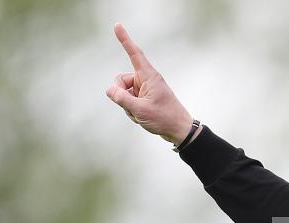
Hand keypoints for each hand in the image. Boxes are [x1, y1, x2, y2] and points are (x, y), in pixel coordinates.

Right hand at [105, 23, 194, 143]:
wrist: (179, 130)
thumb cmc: (164, 118)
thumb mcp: (139, 110)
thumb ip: (121, 98)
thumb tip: (110, 90)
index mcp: (149, 77)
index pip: (134, 54)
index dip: (125, 40)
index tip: (117, 25)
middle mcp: (146, 80)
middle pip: (120, 80)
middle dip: (121, 95)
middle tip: (135, 107)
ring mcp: (144, 89)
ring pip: (123, 94)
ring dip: (128, 106)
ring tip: (143, 114)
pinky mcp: (144, 98)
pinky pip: (129, 102)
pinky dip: (132, 111)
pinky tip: (144, 118)